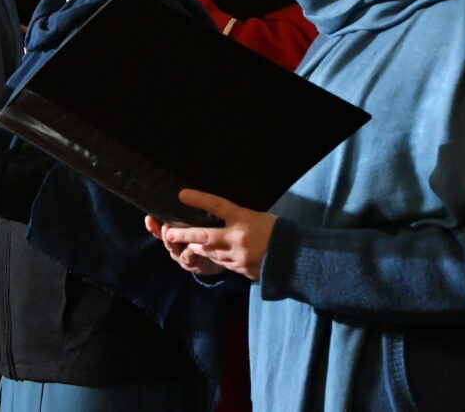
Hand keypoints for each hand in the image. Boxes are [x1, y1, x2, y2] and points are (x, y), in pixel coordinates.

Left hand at [161, 189, 276, 280]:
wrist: (297, 258)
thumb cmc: (279, 231)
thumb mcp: (259, 216)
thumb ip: (238, 216)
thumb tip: (219, 214)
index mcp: (244, 219)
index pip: (217, 206)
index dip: (198, 199)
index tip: (182, 194)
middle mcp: (238, 238)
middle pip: (204, 236)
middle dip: (183, 235)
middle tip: (168, 232)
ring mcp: (238, 256)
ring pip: (209, 252)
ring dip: (197, 247)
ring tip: (186, 243)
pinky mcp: (241, 269)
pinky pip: (221, 263)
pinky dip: (213, 257)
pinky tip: (211, 253)